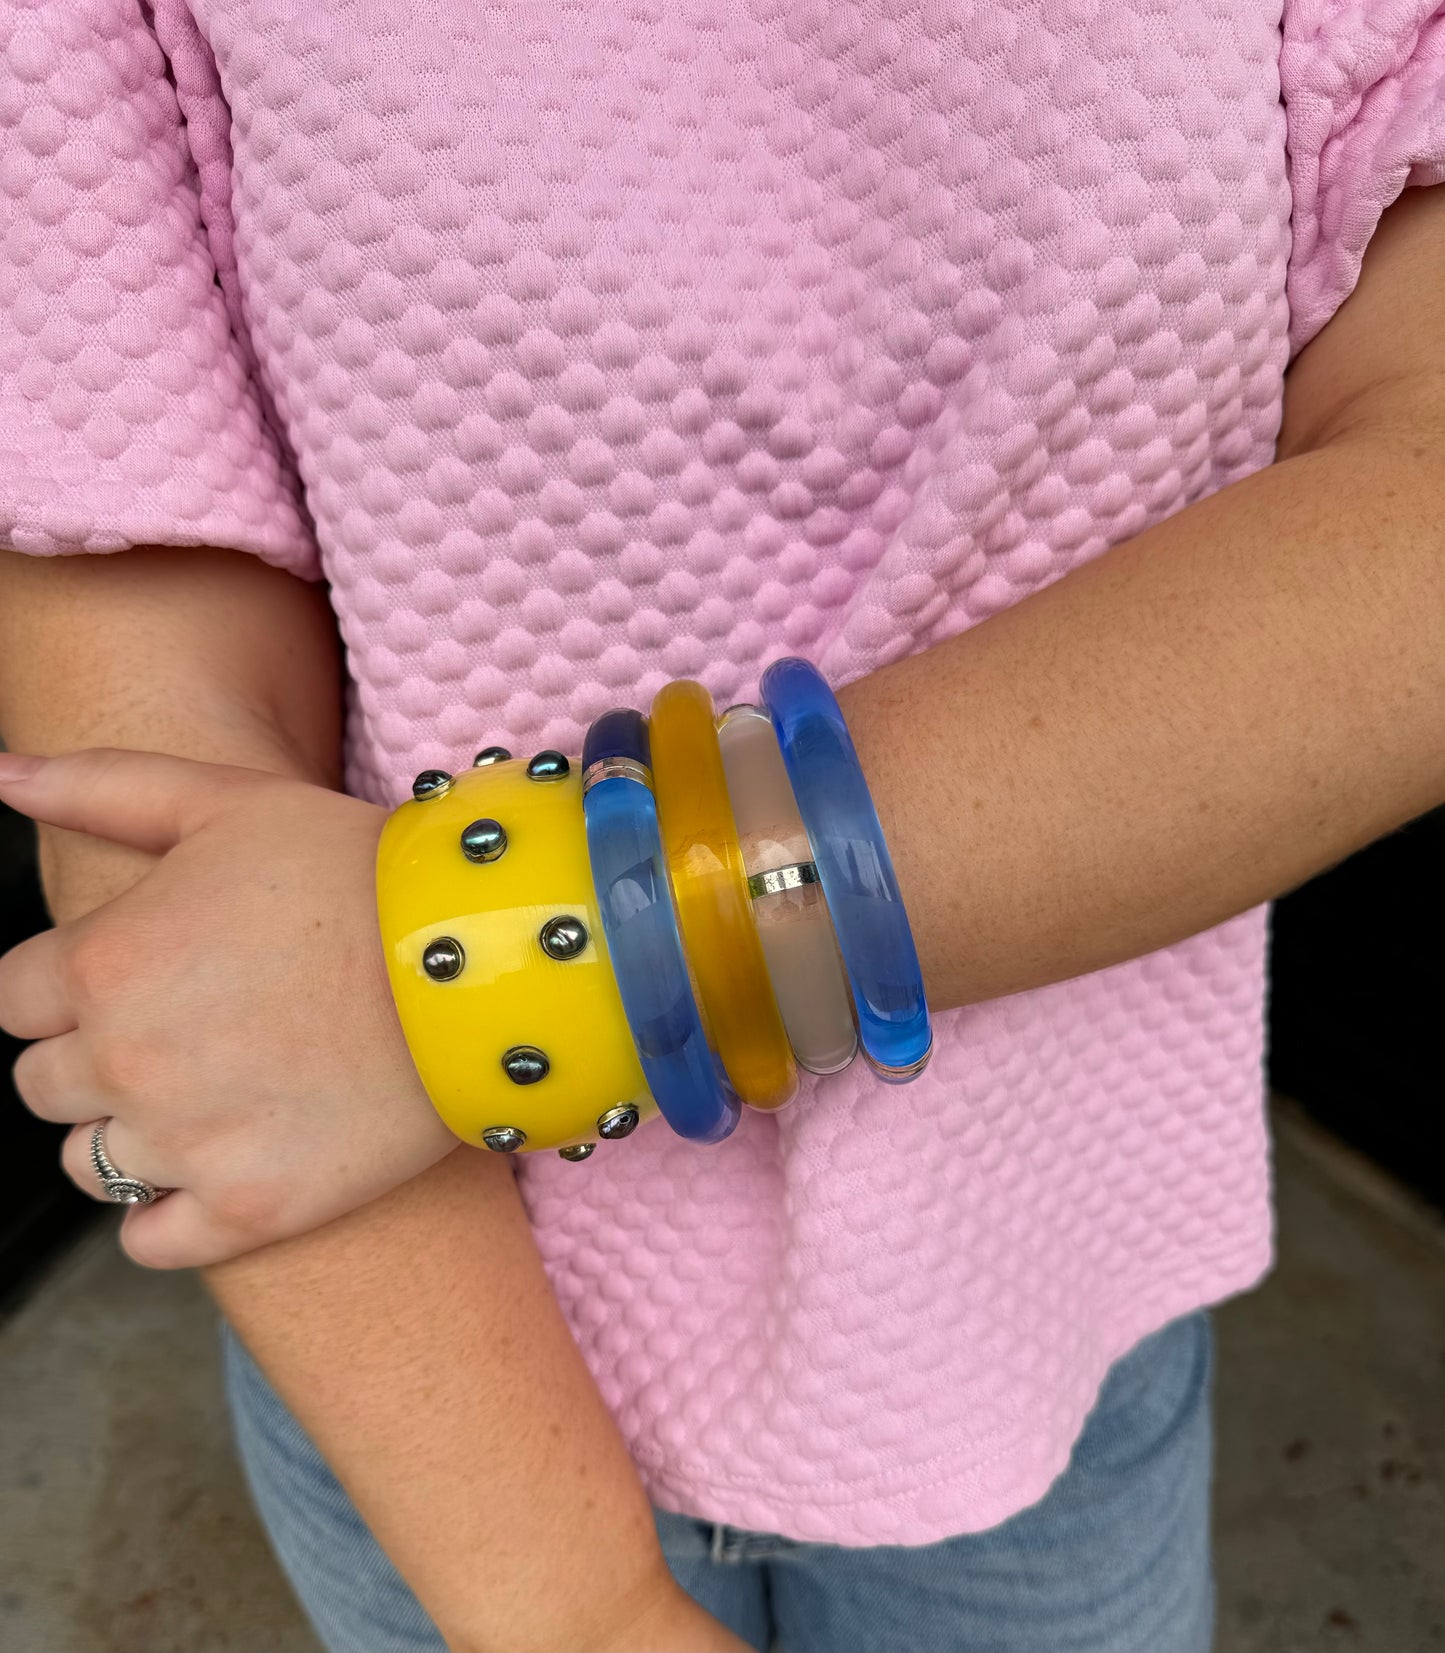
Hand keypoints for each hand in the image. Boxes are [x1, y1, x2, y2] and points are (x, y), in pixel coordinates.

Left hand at [0, 748, 456, 1266]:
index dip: (72, 981)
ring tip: (212, 1091)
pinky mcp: (249, 1210)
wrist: (487, 961)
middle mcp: (126, 1062)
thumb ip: (103, 785)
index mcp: (104, 963)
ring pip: (88, 1163)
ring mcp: (186, 1145)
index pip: (13, 999)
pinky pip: (148, 1239)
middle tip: (187, 1025)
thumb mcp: (231, 801)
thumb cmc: (358, 869)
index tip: (143, 970)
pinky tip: (222, 1160)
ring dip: (128, 1131)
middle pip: (43, 1085)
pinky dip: (168, 1211)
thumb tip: (3, 771)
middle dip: (98, 1054)